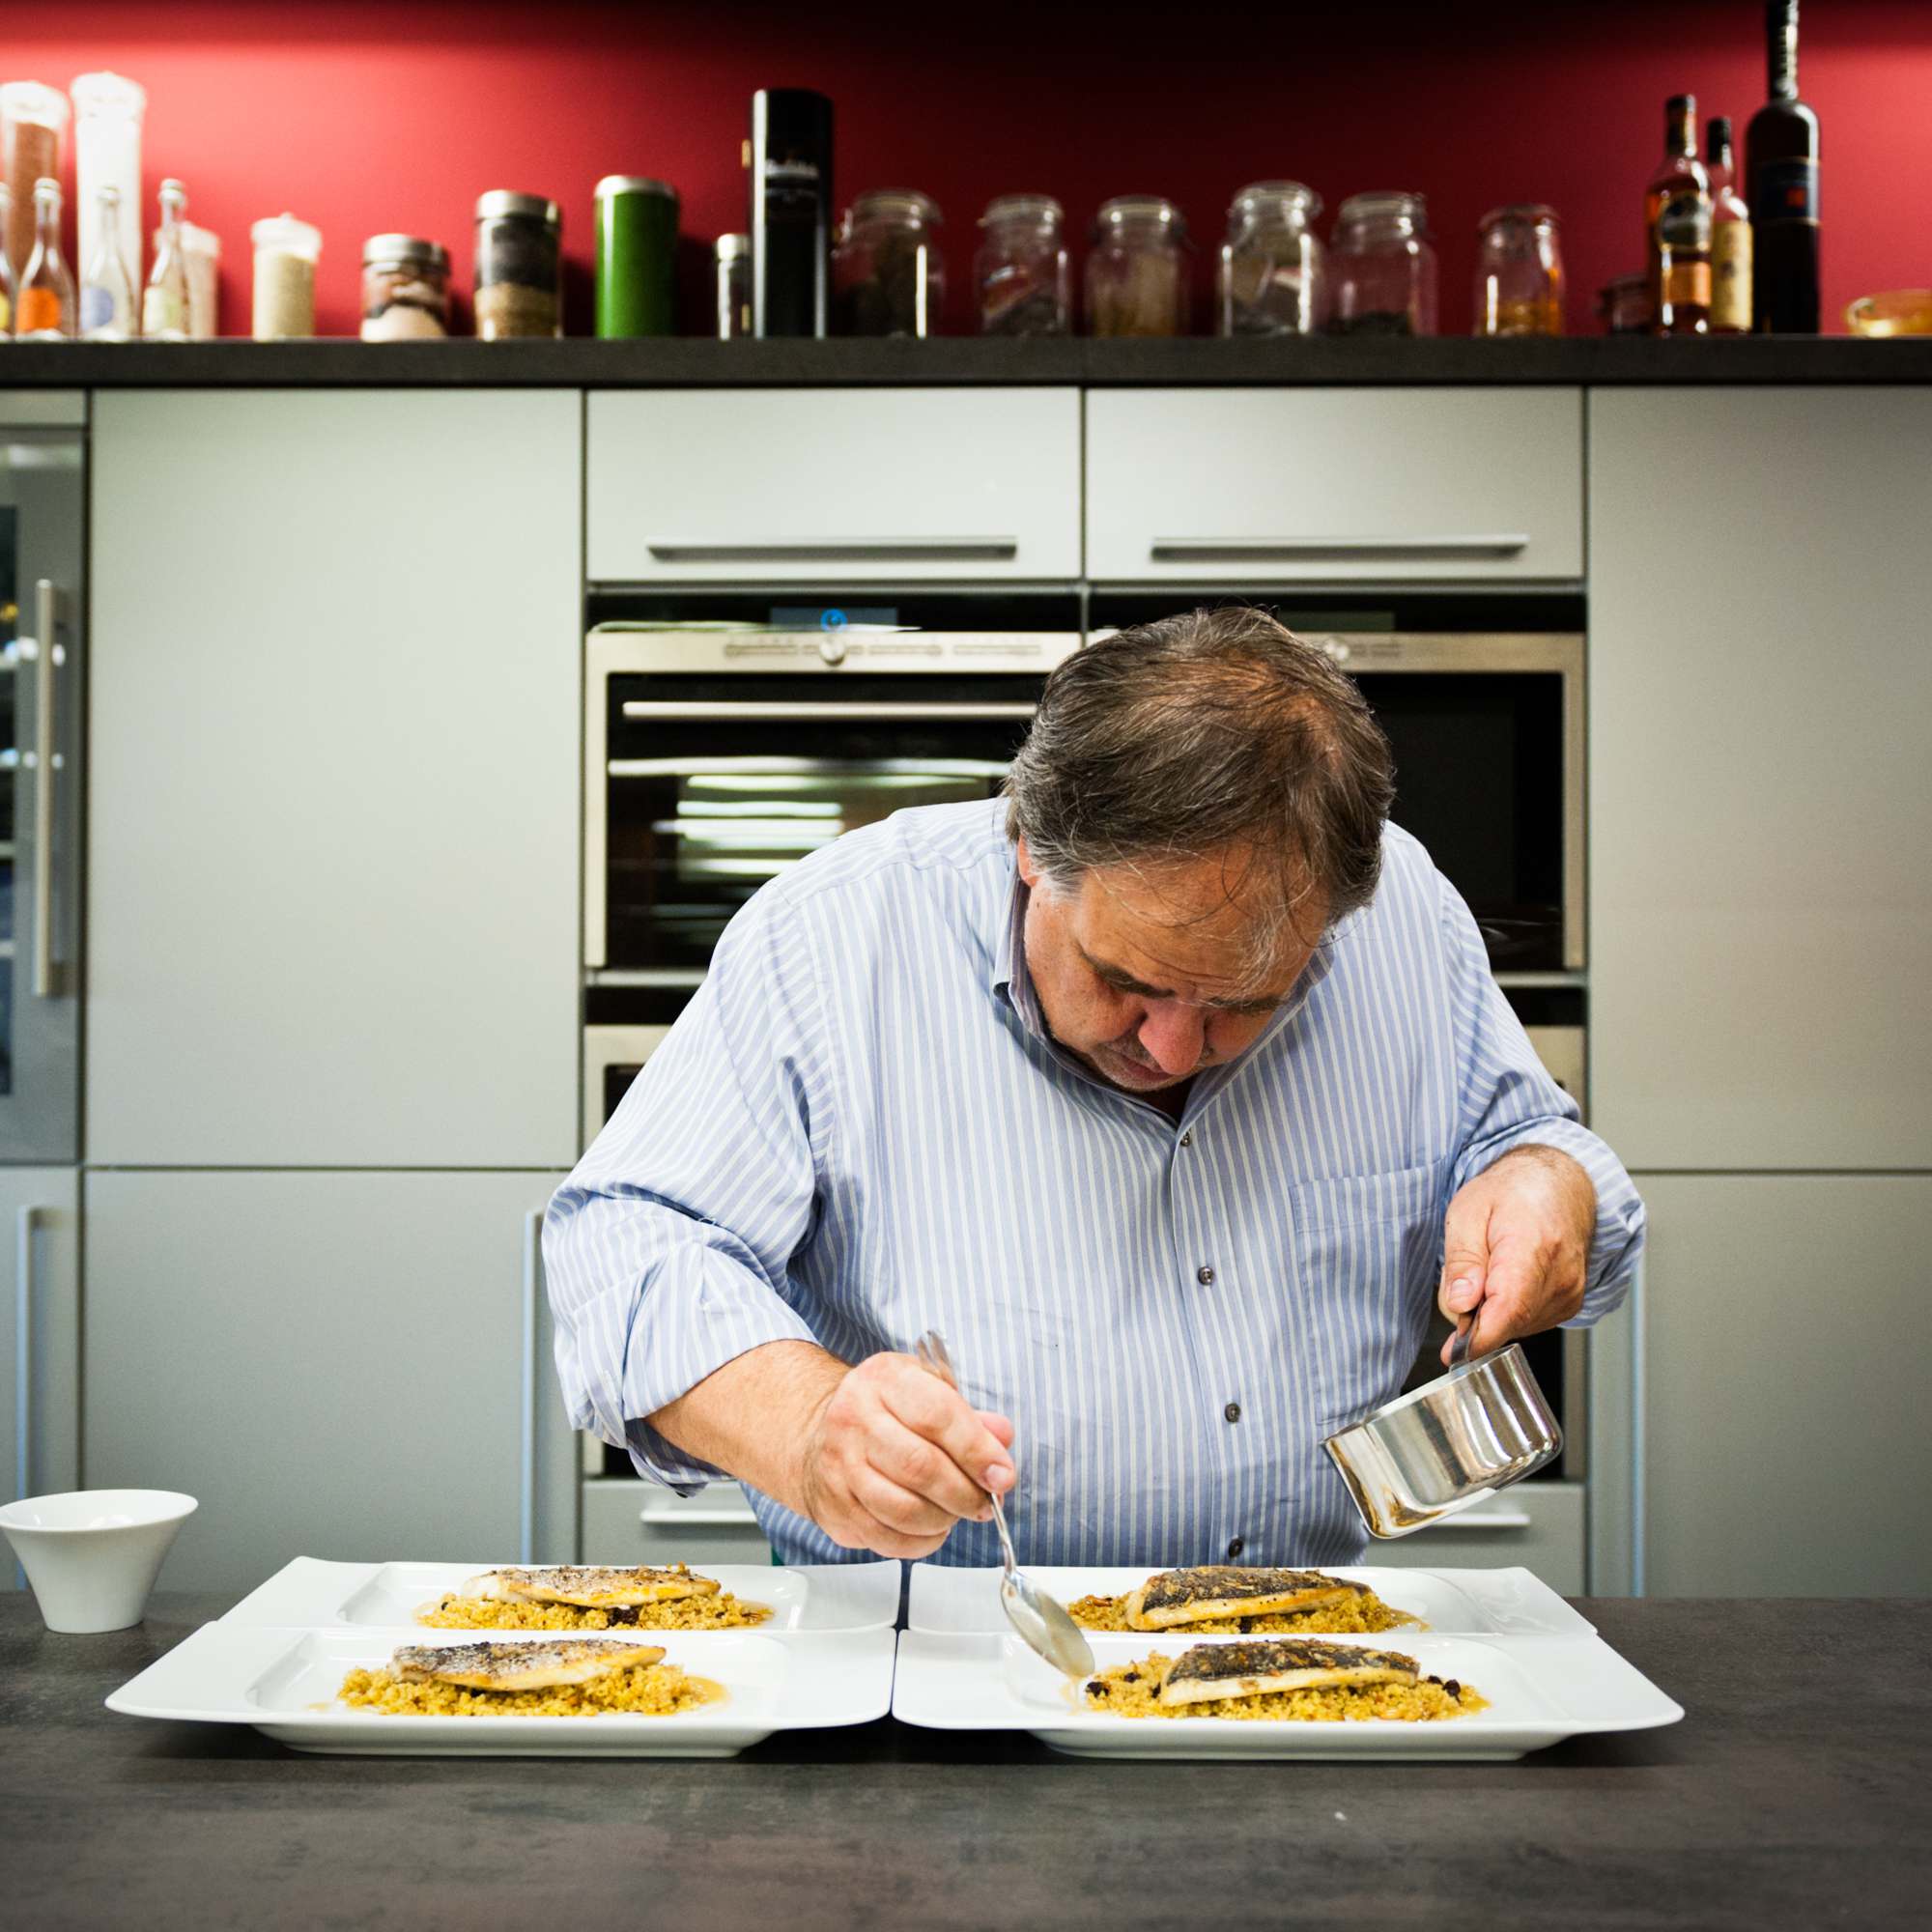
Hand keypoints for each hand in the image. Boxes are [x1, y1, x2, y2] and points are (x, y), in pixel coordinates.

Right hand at [793, 1351, 1015, 1559]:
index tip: (1002, 1475)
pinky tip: (932, 1528)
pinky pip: (885, 1538)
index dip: (976, 1450)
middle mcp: (855, 1418)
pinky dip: (921, 1542)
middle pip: (919, 1466)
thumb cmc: (886, 1411)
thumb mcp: (928, 1392)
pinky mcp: (835, 1506)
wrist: (821, 1431)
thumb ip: (970, 1417)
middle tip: (986, 1503)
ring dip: (944, 1519)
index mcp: (885, 1380)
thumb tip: (1001, 1438)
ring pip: (902, 1509)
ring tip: (957, 1512)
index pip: (936, 1415)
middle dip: (965, 1493)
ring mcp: (839, 1465)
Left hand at [1437, 1145, 1597, 1364]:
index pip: (1508, 1309)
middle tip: (1465, 1283)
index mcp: (1532, 1248)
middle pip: (1510, 1322)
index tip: (1454, 1353)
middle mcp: (1560, 1275)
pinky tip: (1508, 1281)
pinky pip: (1531, 1321)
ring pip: (1519, 1326)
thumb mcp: (1467, 1212)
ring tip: (1491, 1271)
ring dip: (1495, 1312)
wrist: (1557, 1185)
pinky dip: (1511, 1310)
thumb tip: (1459, 1304)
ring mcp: (1571, 1292)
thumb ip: (1462, 1260)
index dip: (1479, 1337)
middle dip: (1478, 1316)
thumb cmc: (1511, 1193)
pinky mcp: (1572, 1302)